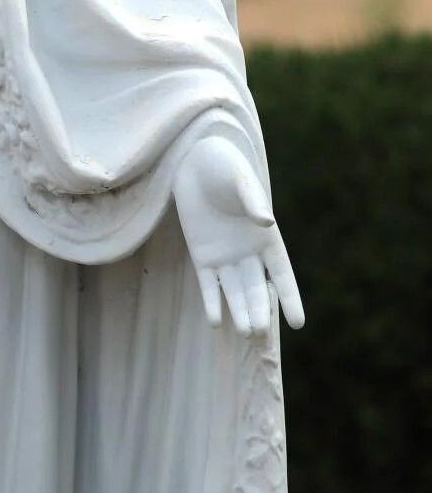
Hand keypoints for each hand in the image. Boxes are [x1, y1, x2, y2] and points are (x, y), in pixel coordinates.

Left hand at [174, 134, 303, 335]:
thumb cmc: (225, 167)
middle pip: (257, 288)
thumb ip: (252, 200)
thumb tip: (266, 221)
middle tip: (258, 332)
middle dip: (259, 310)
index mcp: (266, 238)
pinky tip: (215, 321)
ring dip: (239, 311)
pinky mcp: (201, 255)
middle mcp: (248, 253)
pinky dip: (212, 301)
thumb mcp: (240, 180)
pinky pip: (208, 284)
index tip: (298, 324)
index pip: (282, 275)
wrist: (193, 161)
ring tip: (244, 332)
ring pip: (235, 291)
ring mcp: (224, 256)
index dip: (290, 298)